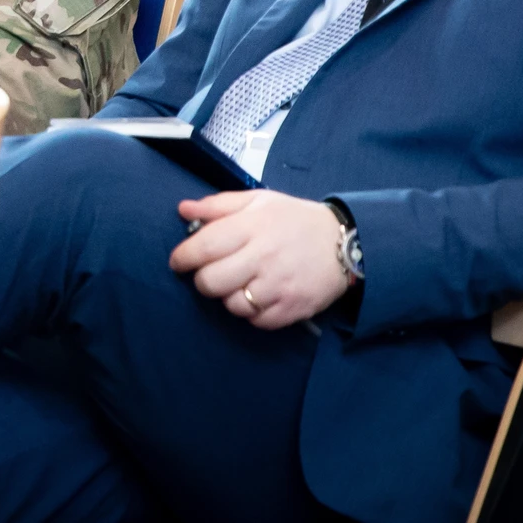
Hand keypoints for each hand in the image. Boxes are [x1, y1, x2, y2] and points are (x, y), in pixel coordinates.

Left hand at [168, 190, 350, 328]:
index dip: (183, 257)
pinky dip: (251, 311)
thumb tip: (183, 210)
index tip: (179, 261)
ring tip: (240, 282)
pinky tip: (258, 295)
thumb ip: (218, 205)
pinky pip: (255, 321)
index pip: (205, 247)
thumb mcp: (258, 201)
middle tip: (211, 272)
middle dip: (203, 279)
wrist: (344, 243)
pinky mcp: (291, 309)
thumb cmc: (295, 219)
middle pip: (211, 282)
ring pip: (231, 305)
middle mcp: (264, 257)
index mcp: (252, 227)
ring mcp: (278, 286)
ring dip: (228, 296)